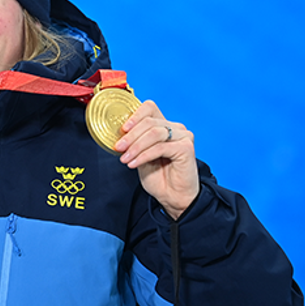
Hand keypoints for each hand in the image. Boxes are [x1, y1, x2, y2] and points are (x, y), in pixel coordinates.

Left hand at [114, 100, 198, 219]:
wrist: (173, 197)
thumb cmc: (159, 177)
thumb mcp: (140, 155)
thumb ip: (134, 142)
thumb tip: (119, 134)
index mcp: (164, 125)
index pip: (149, 108)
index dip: (134, 116)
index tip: (122, 129)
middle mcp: (175, 128)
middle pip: (149, 122)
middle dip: (130, 135)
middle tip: (119, 147)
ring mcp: (183, 136)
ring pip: (154, 133)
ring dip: (136, 146)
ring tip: (125, 158)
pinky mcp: (186, 148)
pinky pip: (160, 147)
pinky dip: (143, 155)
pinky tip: (134, 164)